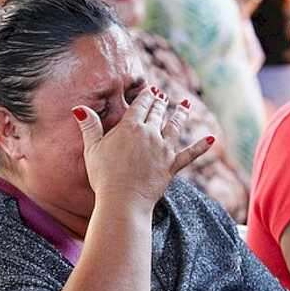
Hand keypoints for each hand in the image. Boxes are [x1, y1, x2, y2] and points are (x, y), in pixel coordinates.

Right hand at [73, 87, 214, 208]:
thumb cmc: (104, 176)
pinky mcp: (172, 166)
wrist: (123, 200)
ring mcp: (164, 150)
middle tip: (163, 96)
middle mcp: (150, 134)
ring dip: (180, 114)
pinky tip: (211, 138)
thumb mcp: (93, 149)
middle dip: (160, 102)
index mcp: (130, 127)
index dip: (146, 96)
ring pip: (175, 126)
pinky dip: (201, 146)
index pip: (141, 105)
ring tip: (185, 105)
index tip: (150, 90)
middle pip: (157, 113)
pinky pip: (190, 154)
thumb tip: (78, 108)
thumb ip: (89, 126)